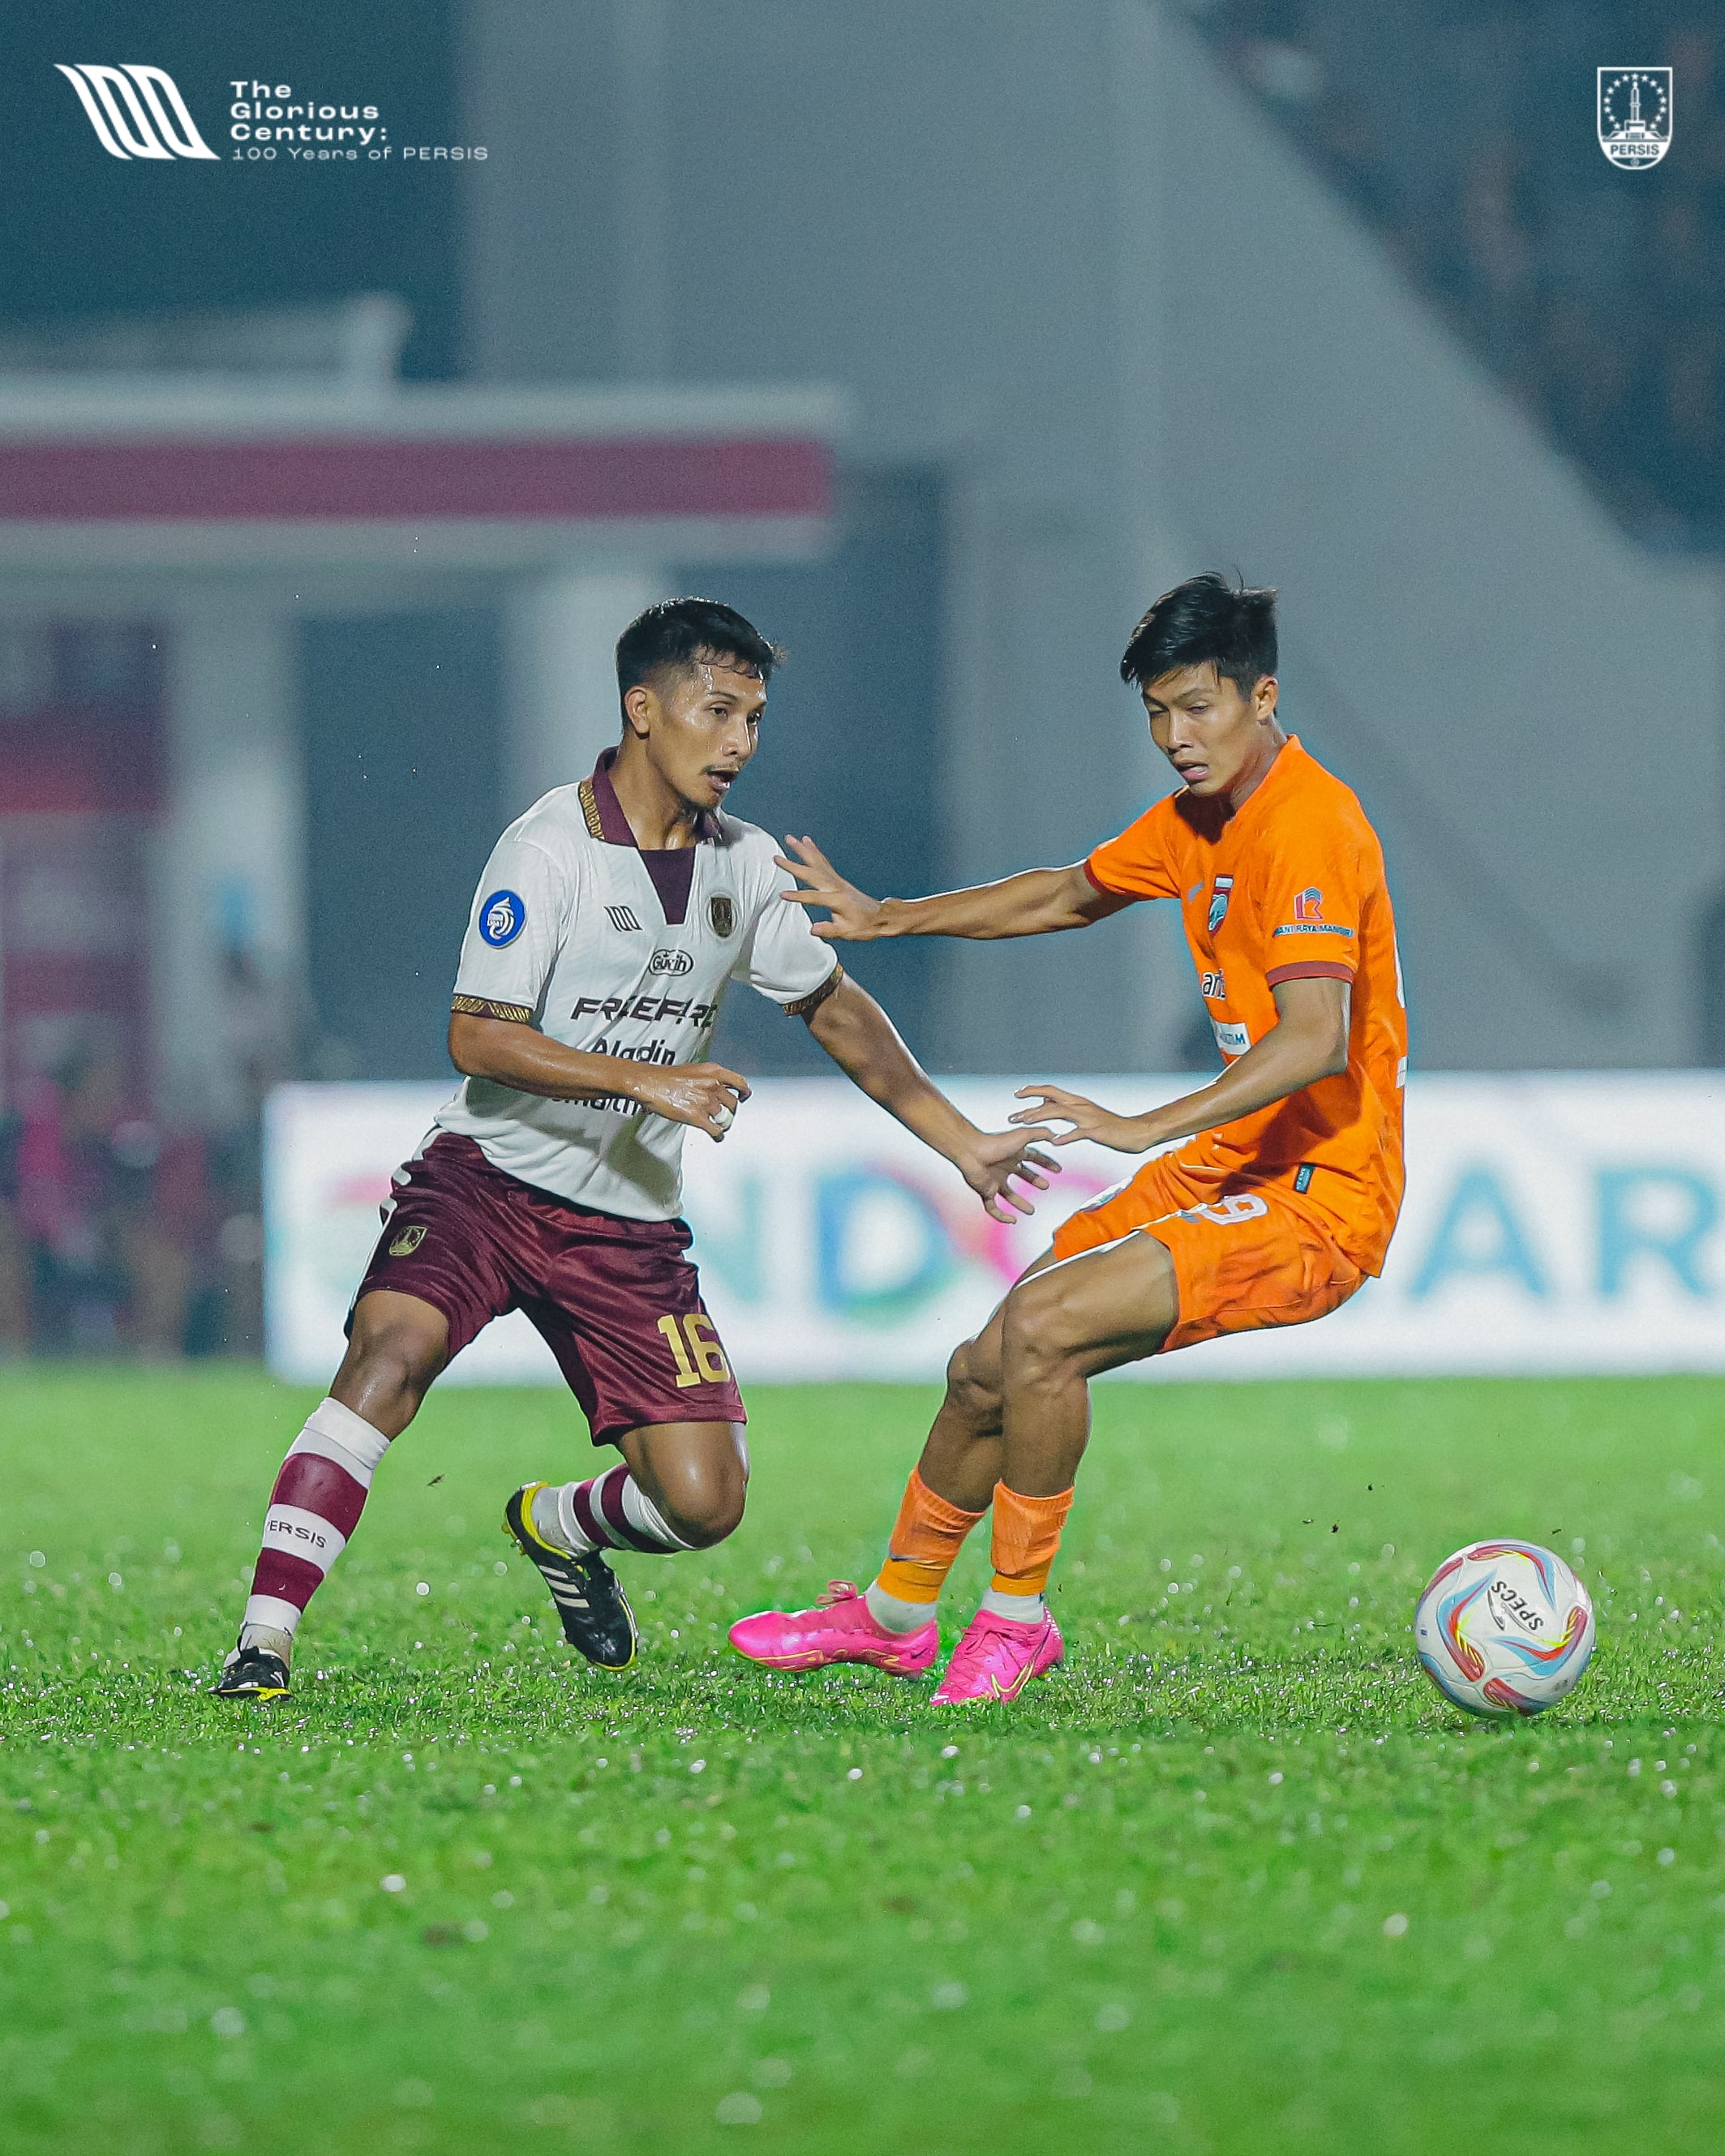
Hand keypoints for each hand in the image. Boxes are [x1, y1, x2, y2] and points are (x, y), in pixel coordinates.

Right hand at [634, 1062, 751, 1140]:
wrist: (648, 1083)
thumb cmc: (664, 1076)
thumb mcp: (693, 1070)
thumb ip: (707, 1078)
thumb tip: (716, 1088)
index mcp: (713, 1071)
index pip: (740, 1082)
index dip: (744, 1092)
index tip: (743, 1097)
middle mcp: (712, 1085)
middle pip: (733, 1104)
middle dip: (730, 1111)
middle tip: (723, 1114)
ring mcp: (705, 1101)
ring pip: (725, 1118)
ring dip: (722, 1123)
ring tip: (716, 1125)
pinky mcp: (697, 1116)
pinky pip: (716, 1130)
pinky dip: (718, 1135)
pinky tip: (716, 1136)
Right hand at [774, 835, 888, 940]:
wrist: (881, 916)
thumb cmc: (865, 925)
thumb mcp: (848, 932)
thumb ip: (830, 930)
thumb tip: (813, 929)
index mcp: (837, 900)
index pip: (813, 897)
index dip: (798, 896)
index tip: (782, 894)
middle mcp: (836, 886)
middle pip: (812, 873)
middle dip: (793, 865)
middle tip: (777, 857)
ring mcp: (837, 881)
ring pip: (817, 862)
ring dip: (803, 850)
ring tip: (790, 838)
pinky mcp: (838, 879)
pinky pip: (824, 862)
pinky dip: (815, 851)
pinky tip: (807, 842)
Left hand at [958, 1125, 1061, 1222]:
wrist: (971, 1151)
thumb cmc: (994, 1143)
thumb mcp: (1023, 1136)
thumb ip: (1041, 1134)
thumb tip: (1056, 1136)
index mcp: (1014, 1153)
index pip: (1034, 1158)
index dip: (1046, 1164)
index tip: (1057, 1170)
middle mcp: (1005, 1167)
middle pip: (1023, 1175)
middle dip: (1034, 1180)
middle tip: (1045, 1186)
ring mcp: (995, 1180)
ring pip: (1009, 1195)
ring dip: (1020, 1203)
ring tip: (1031, 1211)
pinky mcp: (985, 1191)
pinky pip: (993, 1208)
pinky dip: (1002, 1216)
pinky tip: (1011, 1220)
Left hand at [1010, 1084, 1153, 1153]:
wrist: (1137, 1131)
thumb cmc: (1111, 1125)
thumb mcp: (1086, 1114)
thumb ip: (1067, 1108)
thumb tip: (1048, 1104)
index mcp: (1077, 1102)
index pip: (1051, 1090)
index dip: (1033, 1090)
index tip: (1017, 1094)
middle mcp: (1080, 1105)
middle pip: (1050, 1099)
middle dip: (1029, 1106)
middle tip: (1012, 1116)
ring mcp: (1088, 1117)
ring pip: (1060, 1112)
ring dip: (1040, 1116)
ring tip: (1025, 1123)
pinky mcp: (1096, 1130)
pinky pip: (1078, 1133)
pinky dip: (1066, 1136)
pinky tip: (1055, 1142)